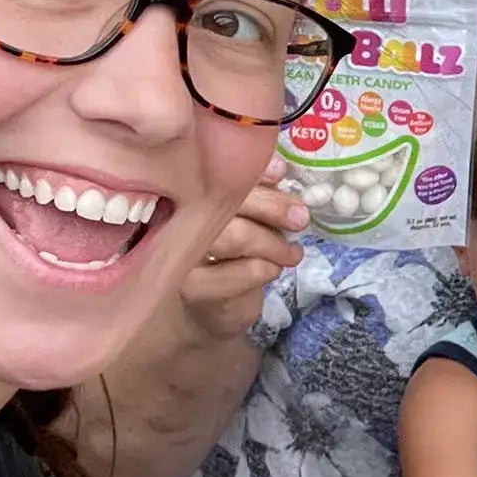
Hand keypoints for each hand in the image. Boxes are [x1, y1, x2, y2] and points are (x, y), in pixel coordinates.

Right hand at [179, 159, 306, 339]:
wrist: (212, 308)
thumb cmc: (230, 254)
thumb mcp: (245, 218)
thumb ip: (257, 192)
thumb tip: (278, 169)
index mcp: (187, 195)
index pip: (218, 176)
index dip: (251, 173)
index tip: (280, 173)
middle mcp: (177, 221)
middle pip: (226, 204)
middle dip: (271, 207)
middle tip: (300, 218)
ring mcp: (183, 255)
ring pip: (237, 237)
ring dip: (275, 243)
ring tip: (293, 252)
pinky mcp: (195, 288)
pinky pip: (245, 270)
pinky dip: (269, 268)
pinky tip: (275, 269)